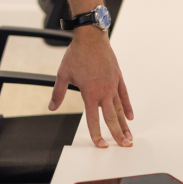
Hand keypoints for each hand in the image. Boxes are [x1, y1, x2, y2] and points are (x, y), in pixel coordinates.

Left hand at [50, 27, 133, 147]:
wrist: (91, 37)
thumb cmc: (76, 54)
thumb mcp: (63, 74)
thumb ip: (58, 93)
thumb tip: (52, 107)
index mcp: (90, 93)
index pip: (94, 120)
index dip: (97, 135)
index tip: (102, 146)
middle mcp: (103, 91)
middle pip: (111, 117)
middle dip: (118, 133)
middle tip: (124, 145)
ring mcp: (112, 84)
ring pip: (120, 108)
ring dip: (125, 124)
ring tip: (130, 136)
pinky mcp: (118, 77)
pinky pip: (124, 95)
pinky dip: (127, 106)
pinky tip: (130, 116)